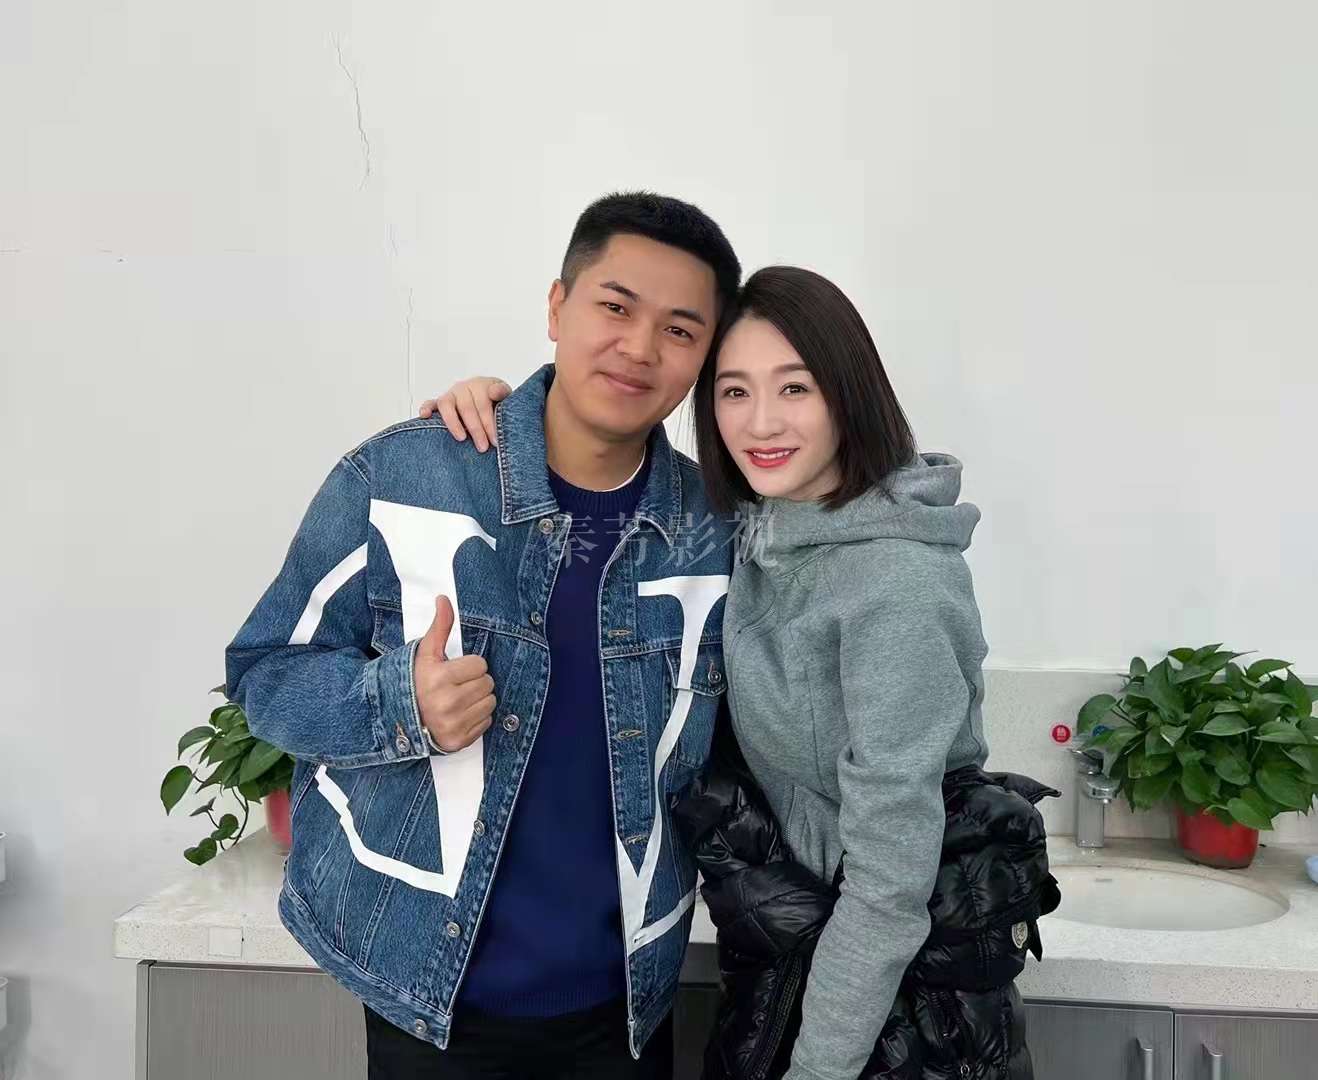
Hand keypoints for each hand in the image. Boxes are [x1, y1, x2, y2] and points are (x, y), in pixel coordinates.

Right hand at [413, 596, 495, 752]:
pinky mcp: (459, 741)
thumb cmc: (415, 682)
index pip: (480, 664)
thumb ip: (439, 626)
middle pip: (488, 683)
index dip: (468, 665)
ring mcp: (453, 724)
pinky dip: (477, 718)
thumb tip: (444, 599)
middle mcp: (447, 703)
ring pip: (490, 702)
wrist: (397, 718)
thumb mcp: (425, 653)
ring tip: (458, 699)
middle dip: (475, 681)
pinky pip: (486, 722)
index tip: (454, 671)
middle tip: (456, 685)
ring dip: (478, 699)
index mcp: (439, 678)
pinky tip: (459, 714)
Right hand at [418, 376, 510, 452]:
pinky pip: (430, 403)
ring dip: (453, 423)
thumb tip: (495, 392)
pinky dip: (426, 408)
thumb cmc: (497, 402)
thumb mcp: (505, 396)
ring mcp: (450, 395)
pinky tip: (425, 416)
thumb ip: (502, 393)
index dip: (488, 423)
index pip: (483, 404)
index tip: (494, 440)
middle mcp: (464, 388)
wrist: (490, 400)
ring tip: (462, 438)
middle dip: (476, 429)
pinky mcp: (439, 403)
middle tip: (483, 447)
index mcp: (480, 385)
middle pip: (467, 408)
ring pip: (446, 405)